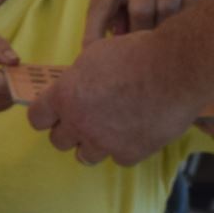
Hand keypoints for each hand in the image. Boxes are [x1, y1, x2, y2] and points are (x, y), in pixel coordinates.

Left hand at [29, 31, 204, 165]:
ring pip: (85, 155)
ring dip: (94, 143)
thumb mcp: (95, 55)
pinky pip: (118, 158)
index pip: (37, 118)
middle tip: (86, 118)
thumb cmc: (137, 54)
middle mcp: (79, 123)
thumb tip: (73, 87)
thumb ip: (77, 79)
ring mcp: (104, 142)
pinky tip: (135, 130)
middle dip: (70, 130)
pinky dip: (124, 147)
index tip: (55, 113)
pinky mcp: (130, 153)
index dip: (46, 115)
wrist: (176, 68)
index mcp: (65, 96)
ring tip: (110, 127)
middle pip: (58, 141)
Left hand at [85, 0, 213, 41]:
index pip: (99, 7)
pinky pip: (189, 6)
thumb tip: (112, 49)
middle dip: (142, 35)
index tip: (91, 57)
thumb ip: (114, 19)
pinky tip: (182, 24)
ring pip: (167, 8)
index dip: (94, 34)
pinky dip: (184, 20)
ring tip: (162, 39)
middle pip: (141, 10)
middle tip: (142, 51)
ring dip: (165, 27)